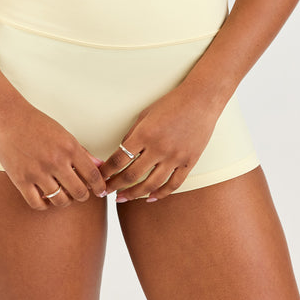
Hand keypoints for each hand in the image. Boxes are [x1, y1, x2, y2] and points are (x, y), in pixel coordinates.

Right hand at [0, 99, 106, 209]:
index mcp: (69, 147)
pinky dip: (44, 205)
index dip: (99, 186)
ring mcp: (38, 172)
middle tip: (81, 194)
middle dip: (83, 196)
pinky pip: (38, 204)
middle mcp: (56, 161)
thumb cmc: (36, 123)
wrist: (8, 117)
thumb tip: (98, 165)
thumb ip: (81, 151)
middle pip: (79, 192)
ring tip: (63, 195)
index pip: (92, 175)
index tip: (101, 192)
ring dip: (64, 200)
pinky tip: (45, 198)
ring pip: (60, 200)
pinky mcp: (21, 180)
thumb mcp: (63, 133)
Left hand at [100, 84, 221, 201]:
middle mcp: (158, 148)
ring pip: (151, 184)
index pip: (119, 159)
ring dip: (134, 194)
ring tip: (123, 198)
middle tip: (105, 192)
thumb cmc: (171, 103)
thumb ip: (133, 133)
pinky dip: (161, 194)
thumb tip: (121, 152)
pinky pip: (173, 184)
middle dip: (115, 186)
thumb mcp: (146, 113)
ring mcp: (175, 157)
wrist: (200, 100)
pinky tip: (150, 198)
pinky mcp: (189, 162)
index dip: (106, 171)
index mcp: (144, 134)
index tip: (99, 178)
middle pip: (131, 175)